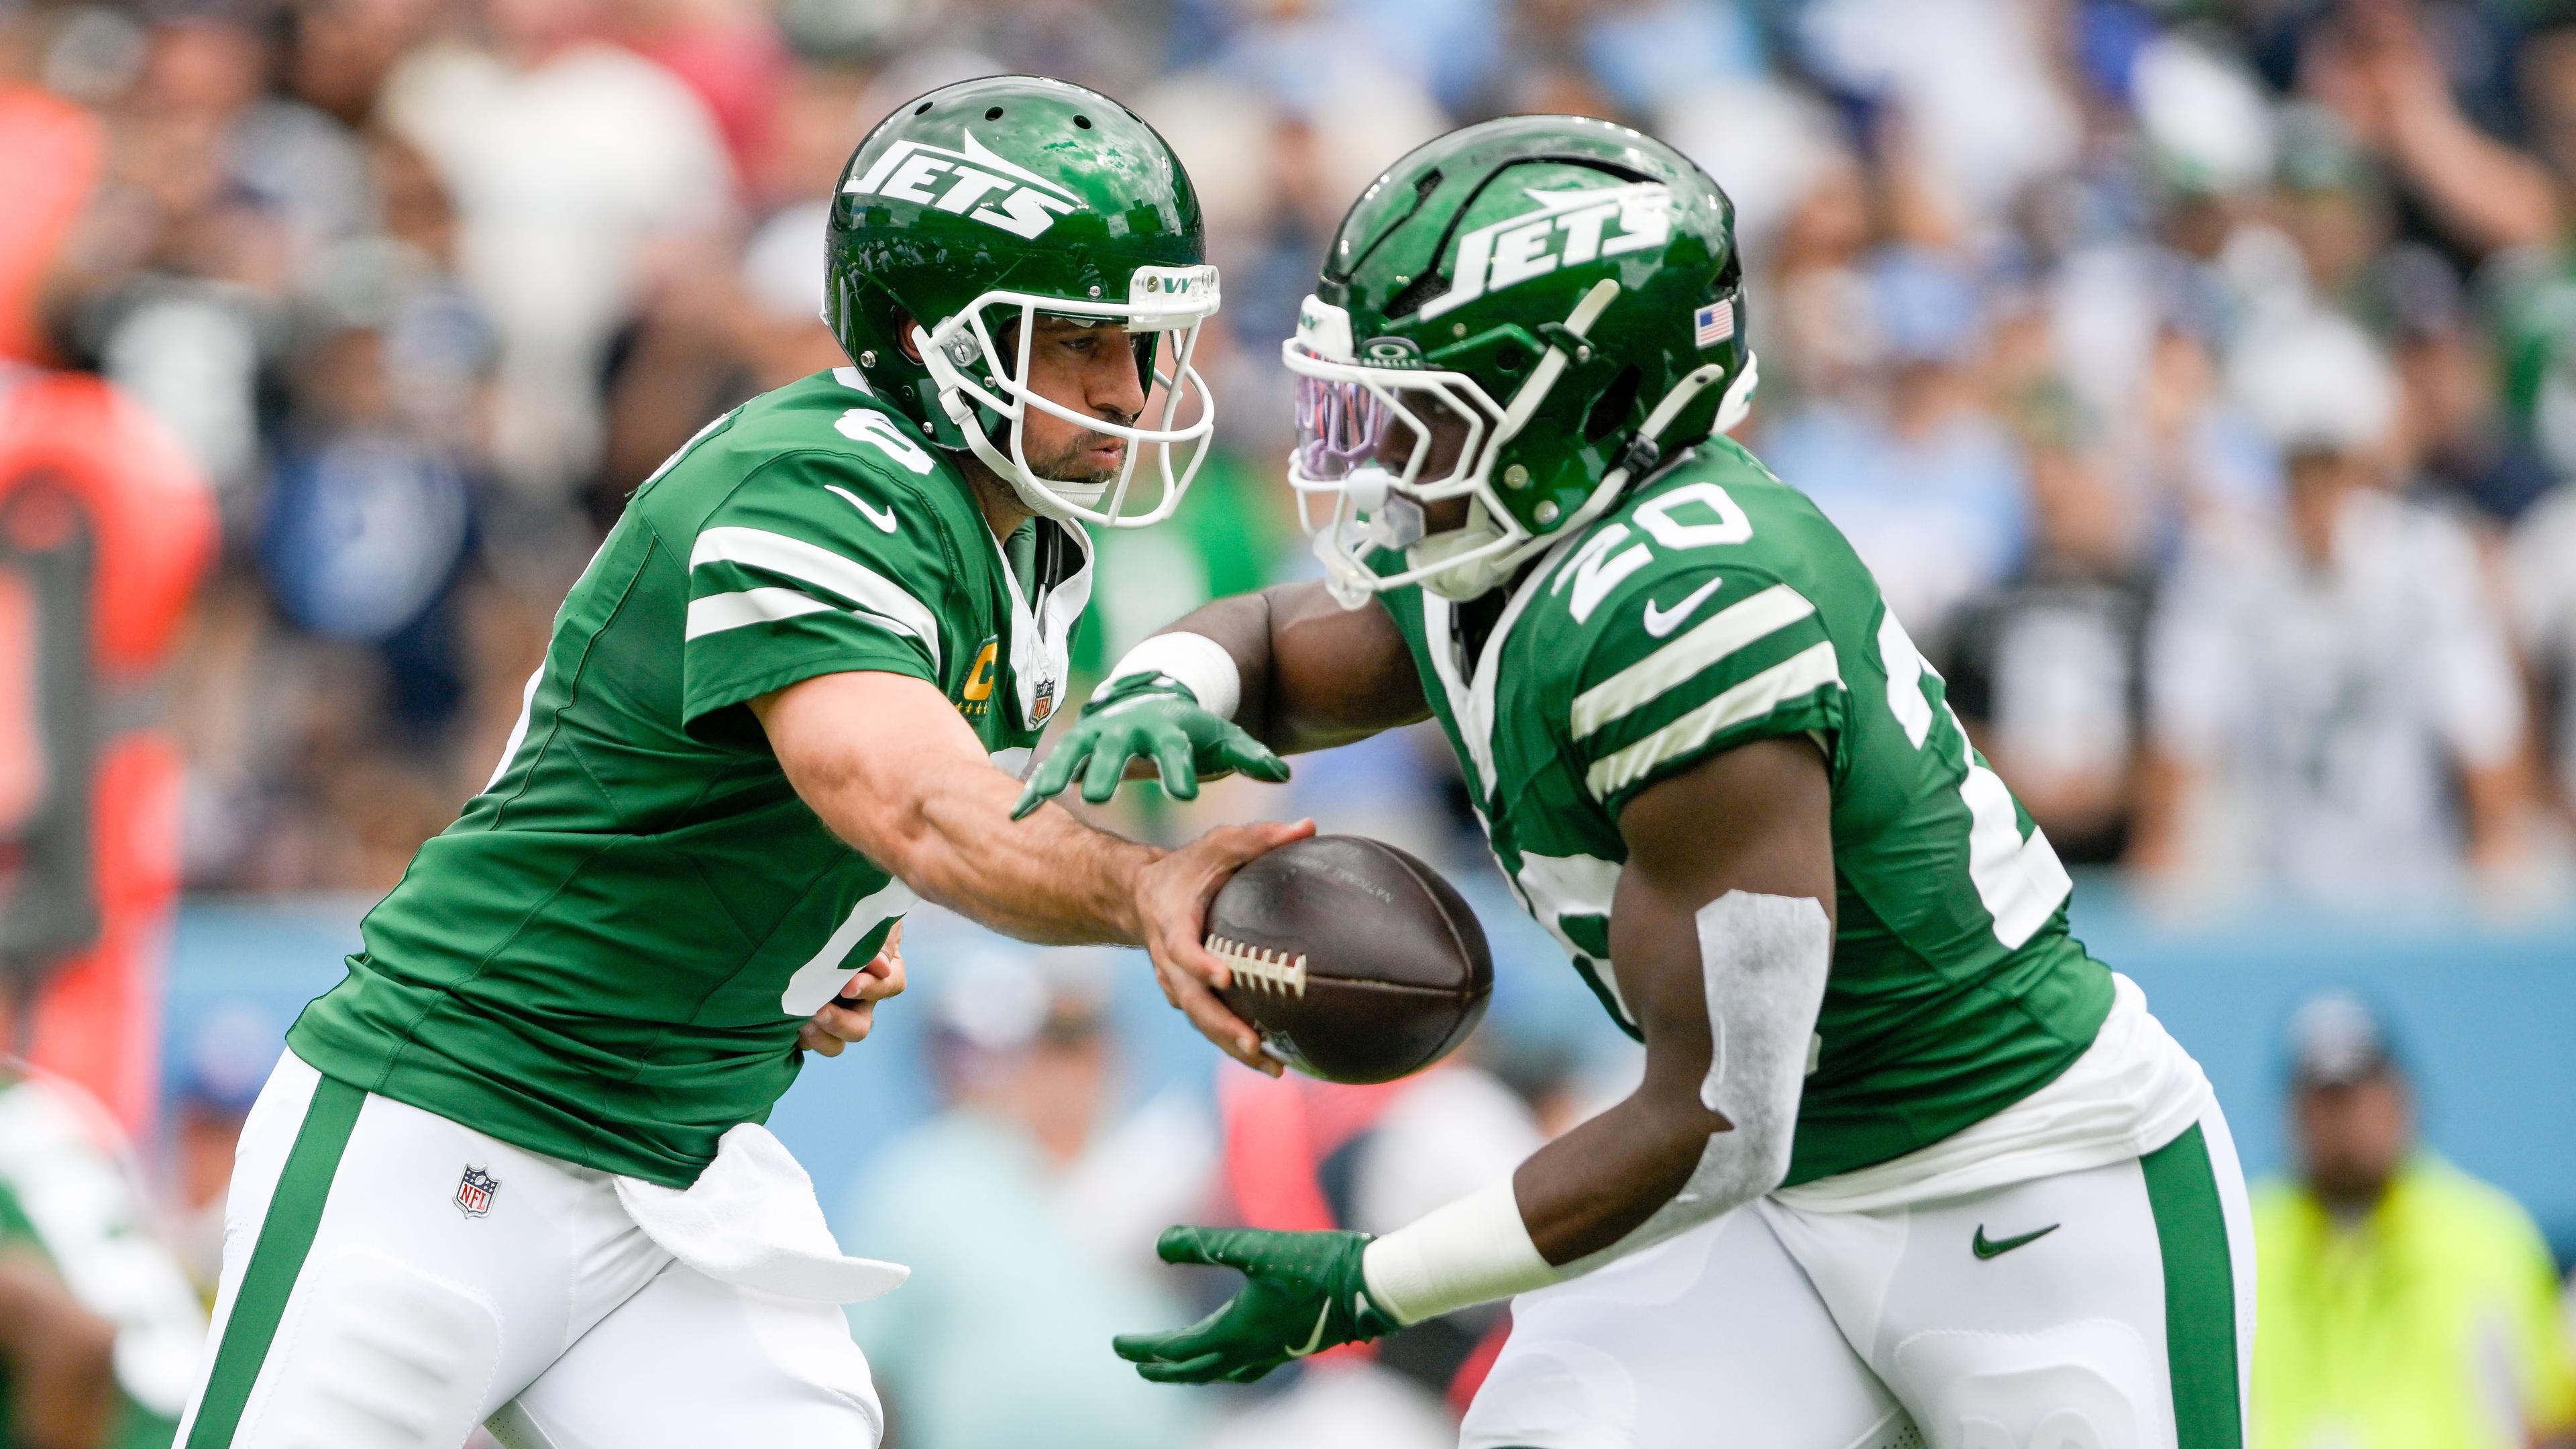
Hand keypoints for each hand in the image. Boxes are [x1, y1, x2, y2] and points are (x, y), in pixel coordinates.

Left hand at [797, 921, 905, 1057]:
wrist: (806, 913)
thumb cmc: (844, 911)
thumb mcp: (866, 916)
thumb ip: (878, 936)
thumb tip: (880, 966)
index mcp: (882, 971)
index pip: (891, 985)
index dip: (873, 989)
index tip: (849, 985)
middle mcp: (860, 999)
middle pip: (861, 1026)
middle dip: (841, 1023)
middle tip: (819, 1011)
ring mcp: (835, 1013)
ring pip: (837, 1043)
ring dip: (821, 1037)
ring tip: (801, 1023)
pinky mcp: (809, 1021)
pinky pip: (808, 1042)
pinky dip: (799, 1038)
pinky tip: (783, 1023)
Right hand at [1012, 676, 1288, 819]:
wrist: (1156, 696)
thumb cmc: (1194, 729)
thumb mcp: (1224, 738)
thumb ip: (1251, 757)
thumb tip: (1283, 773)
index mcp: (1169, 729)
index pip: (1175, 750)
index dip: (1178, 770)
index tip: (1181, 793)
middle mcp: (1128, 729)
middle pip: (1116, 749)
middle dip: (1105, 770)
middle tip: (1095, 797)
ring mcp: (1097, 734)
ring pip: (1074, 753)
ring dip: (1058, 774)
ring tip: (1043, 796)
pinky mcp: (1075, 745)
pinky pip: (1050, 767)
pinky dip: (1033, 788)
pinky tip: (1016, 814)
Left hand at [1112, 1226, 1401, 1383]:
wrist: (1372, 1285)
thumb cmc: (1316, 1263)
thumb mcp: (1255, 1247)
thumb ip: (1204, 1245)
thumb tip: (1158, 1246)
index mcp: (1236, 1331)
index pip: (1176, 1349)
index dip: (1143, 1348)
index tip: (1116, 1345)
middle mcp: (1252, 1351)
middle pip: (1195, 1370)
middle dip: (1162, 1369)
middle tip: (1136, 1365)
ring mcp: (1275, 1353)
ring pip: (1222, 1373)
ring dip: (1194, 1371)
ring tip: (1178, 1367)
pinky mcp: (1293, 1346)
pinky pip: (1248, 1367)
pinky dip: (1227, 1366)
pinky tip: (1234, 1355)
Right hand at [1133, 817, 1314, 1075]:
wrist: (1139, 895)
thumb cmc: (1188, 867)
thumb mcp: (1218, 844)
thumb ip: (1259, 837)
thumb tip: (1308, 826)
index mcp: (1172, 923)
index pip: (1182, 948)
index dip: (1199, 964)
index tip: (1224, 976)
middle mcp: (1170, 961)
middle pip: (1193, 1001)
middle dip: (1222, 1026)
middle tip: (1255, 1045)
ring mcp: (1176, 983)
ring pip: (1201, 1021)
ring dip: (1232, 1045)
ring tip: (1274, 1067)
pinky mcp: (1188, 995)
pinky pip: (1208, 1023)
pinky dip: (1233, 1042)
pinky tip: (1269, 1059)